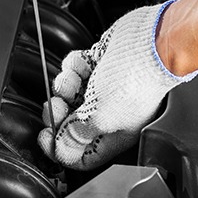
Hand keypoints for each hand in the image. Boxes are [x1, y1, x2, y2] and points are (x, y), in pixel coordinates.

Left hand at [37, 1, 197, 169]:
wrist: (151, 41)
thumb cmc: (137, 79)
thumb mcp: (100, 116)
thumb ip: (76, 135)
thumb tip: (61, 148)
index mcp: (114, 134)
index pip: (82, 155)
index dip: (60, 148)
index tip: (46, 135)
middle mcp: (110, 113)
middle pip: (71, 123)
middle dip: (59, 112)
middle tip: (56, 103)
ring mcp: (105, 88)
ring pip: (71, 93)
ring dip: (66, 84)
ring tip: (75, 79)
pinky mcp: (102, 65)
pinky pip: (77, 69)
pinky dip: (75, 65)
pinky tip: (84, 63)